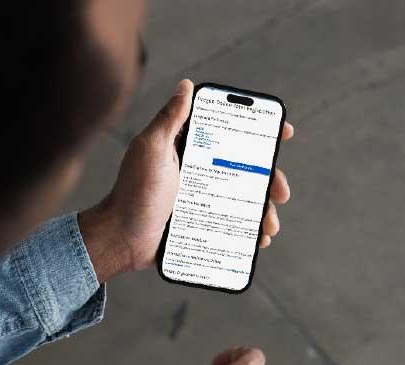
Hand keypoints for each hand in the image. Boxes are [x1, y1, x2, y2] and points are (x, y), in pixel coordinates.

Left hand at [79, 79, 293, 281]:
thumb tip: (185, 85)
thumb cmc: (133, 193)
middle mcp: (199, 169)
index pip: (229, 131)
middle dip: (270, 178)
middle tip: (281, 192)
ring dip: (263, 209)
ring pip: (243, 198)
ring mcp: (202, 197)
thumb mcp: (151, 150)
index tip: (282, 132)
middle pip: (245, 167)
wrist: (121, 238)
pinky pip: (232, 222)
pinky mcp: (202, 221)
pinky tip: (259, 238)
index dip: (258, 129)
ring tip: (269, 226)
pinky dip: (249, 229)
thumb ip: (169, 120)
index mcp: (189, 148)